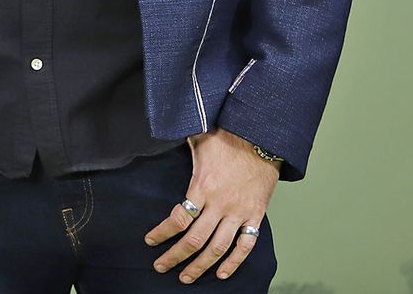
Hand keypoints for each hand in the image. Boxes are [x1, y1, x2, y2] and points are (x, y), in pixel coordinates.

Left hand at [144, 129, 278, 282]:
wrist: (262, 137)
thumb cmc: (227, 136)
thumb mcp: (197, 139)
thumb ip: (177, 147)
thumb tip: (160, 139)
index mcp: (202, 186)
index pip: (178, 219)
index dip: (162, 233)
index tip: (150, 241)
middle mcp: (220, 204)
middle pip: (195, 240)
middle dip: (175, 256)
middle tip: (161, 266)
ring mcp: (239, 212)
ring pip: (218, 248)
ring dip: (201, 265)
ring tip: (186, 277)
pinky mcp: (255, 215)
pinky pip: (246, 245)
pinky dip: (235, 262)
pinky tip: (223, 273)